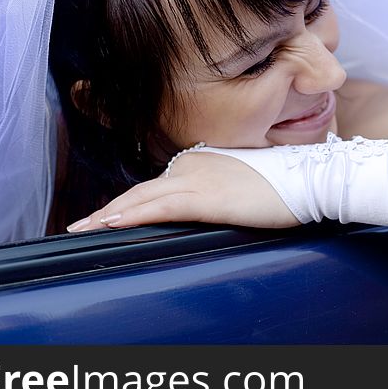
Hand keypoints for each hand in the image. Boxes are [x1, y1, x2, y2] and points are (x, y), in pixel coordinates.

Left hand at [67, 150, 299, 232]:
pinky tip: (114, 222)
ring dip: (111, 214)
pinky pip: (160, 206)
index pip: (154, 185)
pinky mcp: (205, 196)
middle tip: (82, 224)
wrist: (306, 180)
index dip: (128, 202)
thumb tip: (199, 209)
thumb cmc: (279, 186)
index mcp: (198, 161)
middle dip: (109, 210)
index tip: (106, 217)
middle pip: (141, 190)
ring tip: (85, 228)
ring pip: (143, 197)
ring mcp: (197, 179)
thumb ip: (213, 193)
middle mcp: (191, 165)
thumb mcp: (238, 187)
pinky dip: (134, 214)